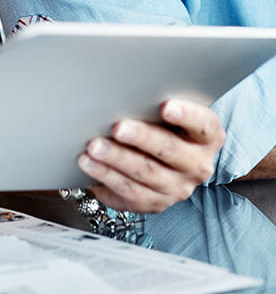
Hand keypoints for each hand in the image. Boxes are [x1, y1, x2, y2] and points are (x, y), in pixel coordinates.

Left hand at [78, 99, 225, 212]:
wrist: (161, 164)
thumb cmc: (161, 127)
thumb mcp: (167, 115)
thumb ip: (155, 103)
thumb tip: (124, 90)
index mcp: (207, 137)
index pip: (203, 124)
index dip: (186, 115)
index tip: (165, 106)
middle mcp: (197, 165)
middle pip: (169, 149)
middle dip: (141, 137)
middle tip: (117, 127)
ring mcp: (177, 188)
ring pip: (145, 172)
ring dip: (116, 158)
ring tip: (94, 145)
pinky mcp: (154, 203)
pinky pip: (127, 190)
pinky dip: (105, 175)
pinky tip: (88, 163)